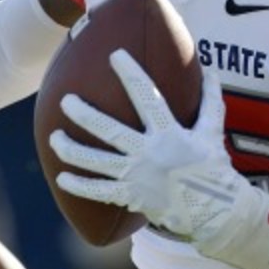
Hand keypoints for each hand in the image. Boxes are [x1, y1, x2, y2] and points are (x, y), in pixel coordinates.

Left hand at [49, 49, 250, 239]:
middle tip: (65, 100)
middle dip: (84, 115)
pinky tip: (62, 178)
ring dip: (71, 150)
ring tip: (54, 137)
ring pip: (96, 162)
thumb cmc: (213, 168)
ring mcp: (137, 177)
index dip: (130, 74)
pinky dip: (79, 187)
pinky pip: (99, 192)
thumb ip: (210, 102)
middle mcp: (148, 154)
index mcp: (169, 133)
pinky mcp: (131, 197)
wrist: (215, 213)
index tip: (115, 55)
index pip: (147, 97)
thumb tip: (212, 73)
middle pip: (109, 131)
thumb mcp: (212, 133)